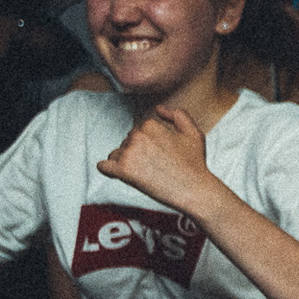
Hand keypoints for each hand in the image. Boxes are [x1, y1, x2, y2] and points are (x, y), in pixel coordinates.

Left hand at [95, 106, 224, 214]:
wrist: (194, 190)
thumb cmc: (195, 163)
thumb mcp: (194, 132)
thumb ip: (178, 114)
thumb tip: (158, 108)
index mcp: (150, 124)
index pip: (138, 131)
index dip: (148, 143)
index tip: (160, 154)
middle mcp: (137, 136)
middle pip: (126, 142)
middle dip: (137, 152)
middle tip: (156, 165)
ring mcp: (129, 153)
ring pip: (116, 154)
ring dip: (126, 163)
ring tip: (146, 173)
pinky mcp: (123, 171)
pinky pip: (103, 167)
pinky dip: (109, 171)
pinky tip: (121, 175)